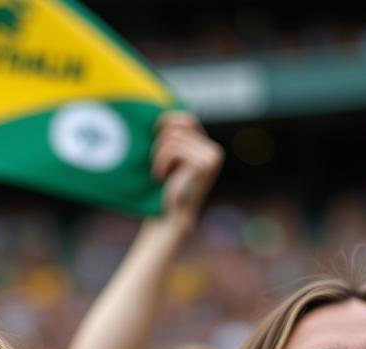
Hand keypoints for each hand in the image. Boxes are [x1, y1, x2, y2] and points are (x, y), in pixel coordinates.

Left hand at [152, 112, 223, 226]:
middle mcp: (214, 151)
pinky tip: (162, 178)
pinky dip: (161, 162)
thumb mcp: (168, 158)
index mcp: (207, 148)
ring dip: (159, 156)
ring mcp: (212, 157)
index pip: (186, 119)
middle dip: (161, 142)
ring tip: (159, 174)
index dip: (166, 122)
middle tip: (157, 165)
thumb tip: (161, 114)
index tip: (152, 135)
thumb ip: (172, 137)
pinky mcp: (205, 163)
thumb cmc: (164, 189)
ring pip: (173, 137)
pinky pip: (174, 148)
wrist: (169, 217)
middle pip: (179, 125)